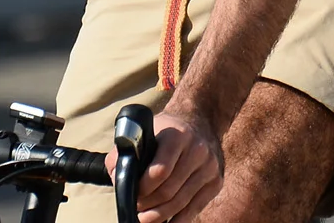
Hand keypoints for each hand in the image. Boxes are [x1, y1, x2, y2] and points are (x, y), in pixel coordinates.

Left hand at [109, 108, 223, 222]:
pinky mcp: (216, 181)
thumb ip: (124, 153)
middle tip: (137, 208)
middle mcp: (198, 150)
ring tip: (146, 218)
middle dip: (147, 205)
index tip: (133, 194)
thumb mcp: (145, 132)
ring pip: (180, 203)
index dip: (142, 189)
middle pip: (168, 191)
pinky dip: (177, 220)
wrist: (199, 122)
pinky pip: (194, 209)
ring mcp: (210, 167)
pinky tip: (166, 222)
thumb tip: (117, 177)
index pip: (159, 171)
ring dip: (159, 215)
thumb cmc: (166, 132)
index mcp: (177, 136)